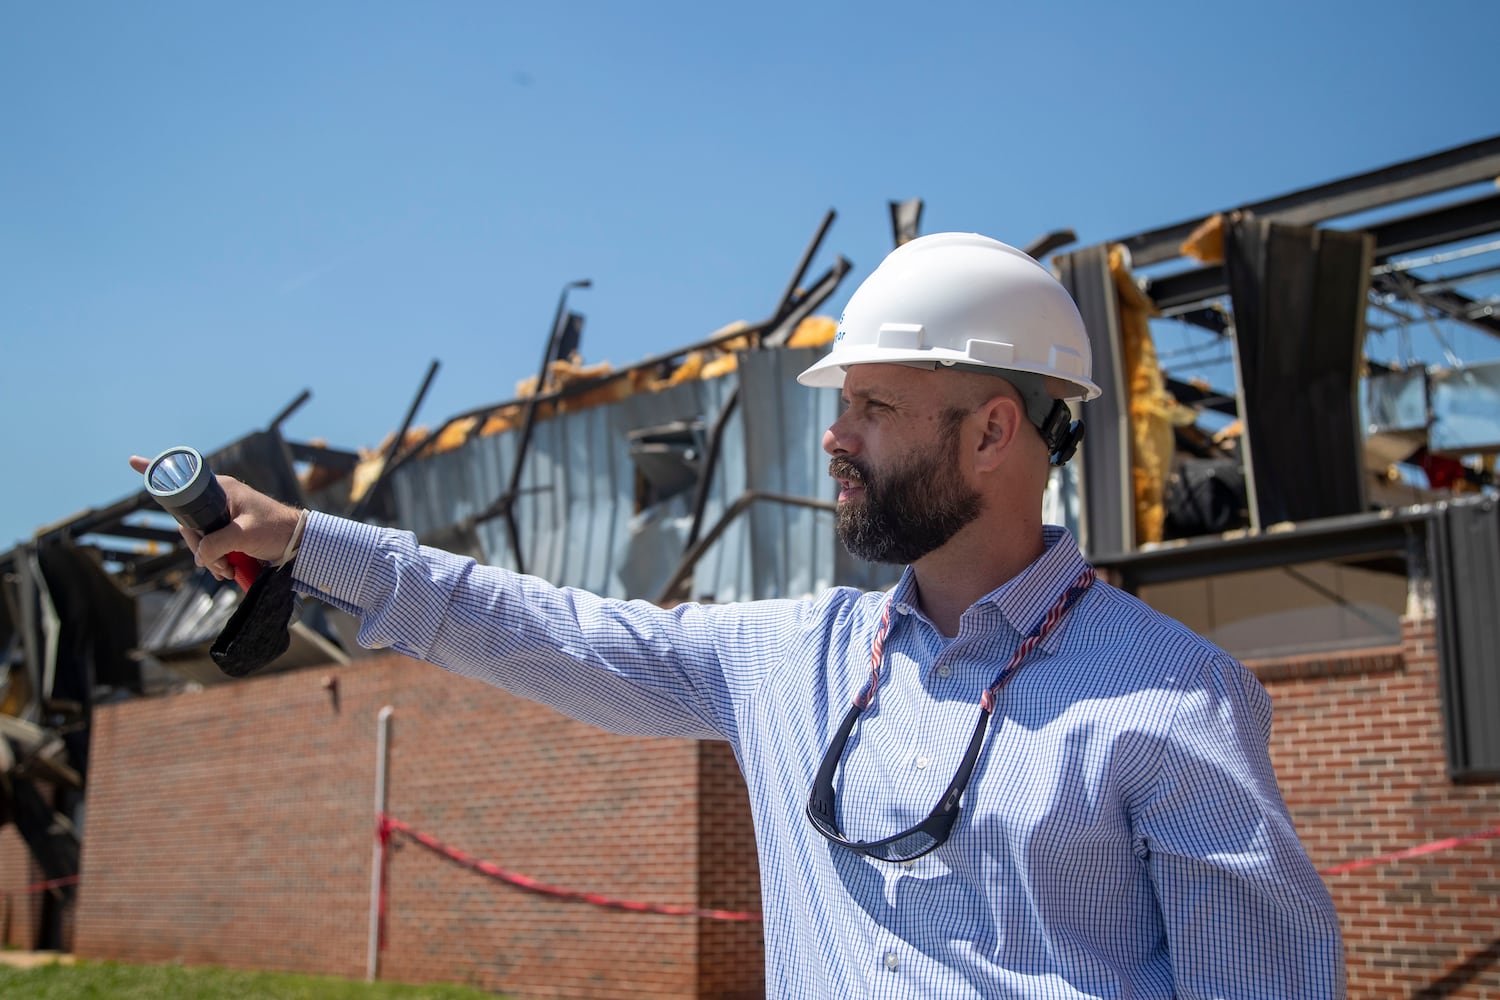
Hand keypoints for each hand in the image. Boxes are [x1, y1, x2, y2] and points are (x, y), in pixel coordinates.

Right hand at [128, 455, 302, 580]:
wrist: (300, 543)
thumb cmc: (276, 530)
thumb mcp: (244, 536)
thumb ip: (216, 544)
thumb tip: (198, 557)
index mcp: (221, 489)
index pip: (184, 480)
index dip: (158, 471)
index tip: (133, 462)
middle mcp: (218, 499)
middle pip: (189, 523)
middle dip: (200, 548)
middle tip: (218, 564)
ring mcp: (222, 515)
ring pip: (199, 538)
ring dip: (210, 558)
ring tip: (229, 569)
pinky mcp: (228, 530)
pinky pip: (211, 545)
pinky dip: (216, 559)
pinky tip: (229, 569)